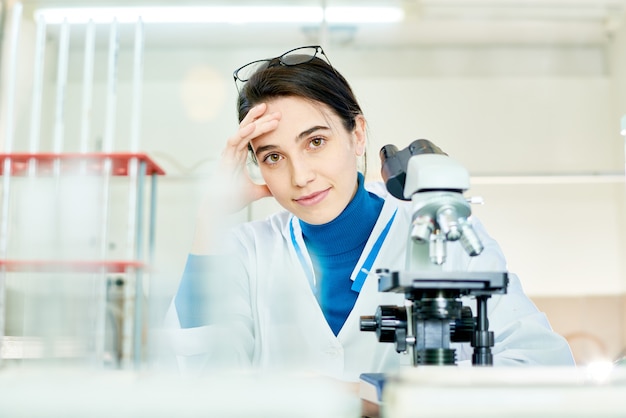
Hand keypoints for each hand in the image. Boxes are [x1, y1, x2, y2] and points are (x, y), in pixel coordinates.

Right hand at [191, 103, 280, 253]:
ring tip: (266, 111)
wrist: (220, 209)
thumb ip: (266, 189)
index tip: (276, 117)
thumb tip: (278, 189)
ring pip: (242, 131)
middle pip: (247, 128)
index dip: (262, 125)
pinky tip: (253, 126)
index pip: (251, 135)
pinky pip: (234, 141)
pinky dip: (243, 133)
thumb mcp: (256, 193)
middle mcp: (233, 152)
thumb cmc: (232, 199)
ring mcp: (228, 154)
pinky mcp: (225, 159)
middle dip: (261, 118)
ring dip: (255, 121)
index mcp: (239, 156)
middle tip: (276, 110)